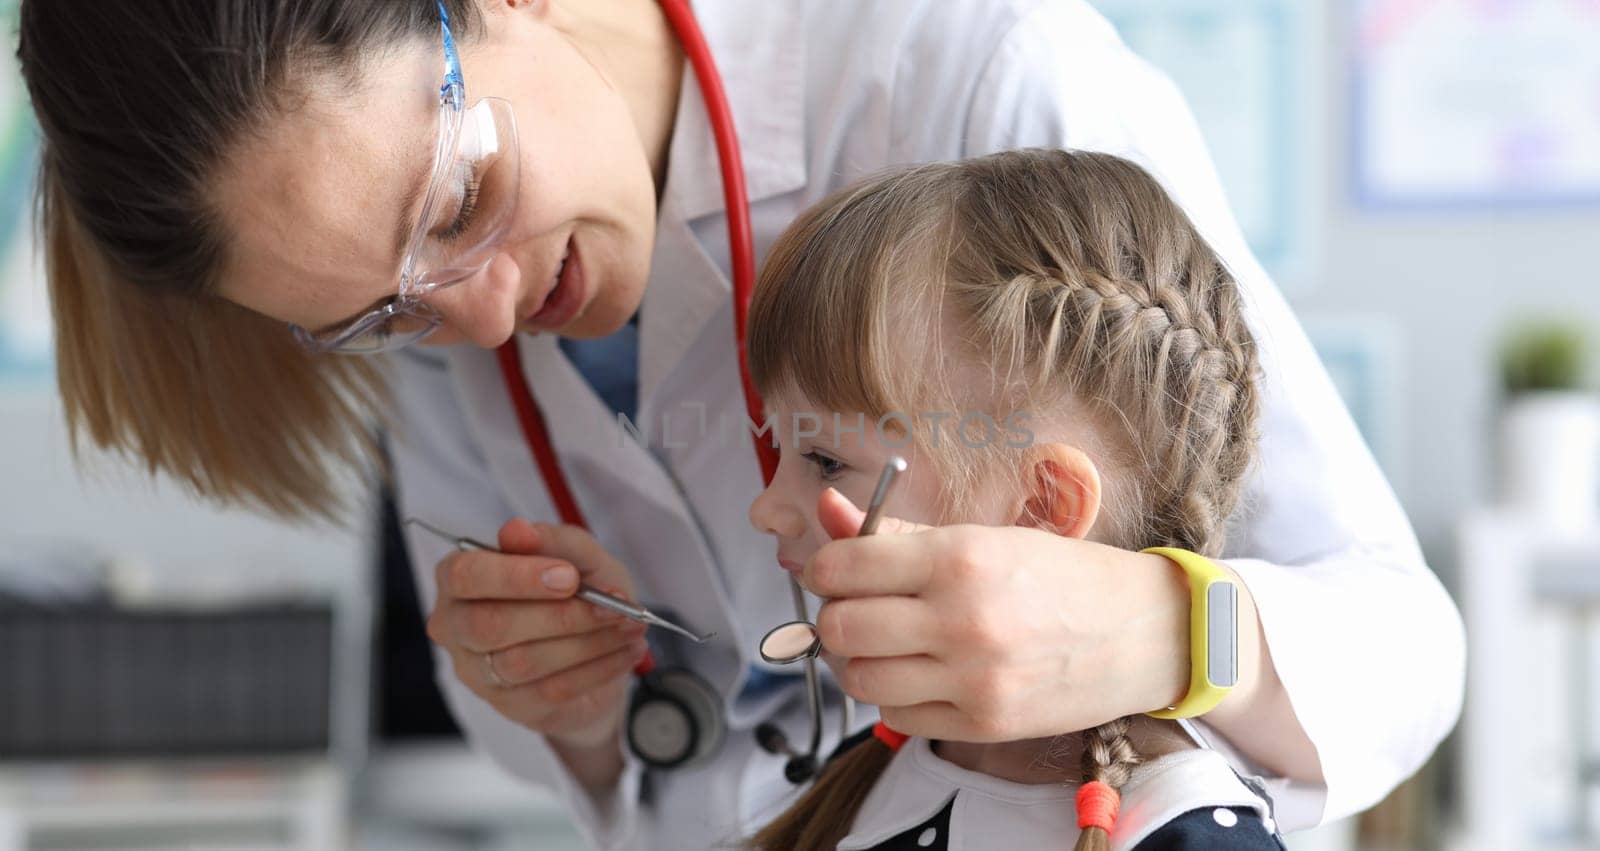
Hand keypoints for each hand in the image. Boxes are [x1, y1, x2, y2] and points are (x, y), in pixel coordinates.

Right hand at [425, 519, 648, 748]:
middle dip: (558, 615)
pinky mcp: (510, 706)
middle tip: (611, 606)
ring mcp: (478, 673)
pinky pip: (551, 691)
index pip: (465, 576)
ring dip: (587, 642)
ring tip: (629, 626)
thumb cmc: (576, 593)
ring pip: (521, 662)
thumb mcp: (580, 558)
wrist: (596, 648)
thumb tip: (516, 530)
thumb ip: (554, 541)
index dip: (515, 576)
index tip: (568, 576)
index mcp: (460, 578)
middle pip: (488, 625)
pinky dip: (598, 668)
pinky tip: (626, 651)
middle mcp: (456, 627)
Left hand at [801, 488, 1191, 741]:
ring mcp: (972, 678)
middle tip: (853, 609)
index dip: (823, 569)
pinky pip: (897, 717)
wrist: (1140, 632)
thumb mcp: (981, 538)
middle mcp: (962, 618)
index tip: (832, 572)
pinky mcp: (983, 723)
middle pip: (840, 627)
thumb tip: (828, 510)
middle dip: (834, 617)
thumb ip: (896, 533)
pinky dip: (893, 697)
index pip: (844, 567)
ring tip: (881, 645)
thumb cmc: (1059, 577)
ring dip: (856, 662)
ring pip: (860, 679)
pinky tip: (917, 675)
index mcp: (958, 558)